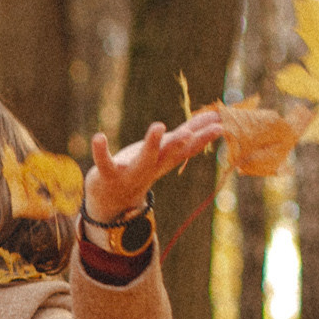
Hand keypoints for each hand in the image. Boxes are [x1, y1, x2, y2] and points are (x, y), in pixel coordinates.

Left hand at [82, 110, 224, 222]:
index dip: (202, 139)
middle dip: (178, 144)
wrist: (111, 201)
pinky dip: (100, 151)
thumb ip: (190, 136)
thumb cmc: (141, 168)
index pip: (187, 150)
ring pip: (142, 160)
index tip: (220, 126)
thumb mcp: (166, 152)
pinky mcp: (107, 175)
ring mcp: (130, 173)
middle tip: (187, 133)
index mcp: (165, 161)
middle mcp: (151, 168)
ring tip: (158, 126)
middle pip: (167, 156)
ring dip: (150, 145)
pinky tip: (98, 137)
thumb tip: (217, 117)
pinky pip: (103, 163)